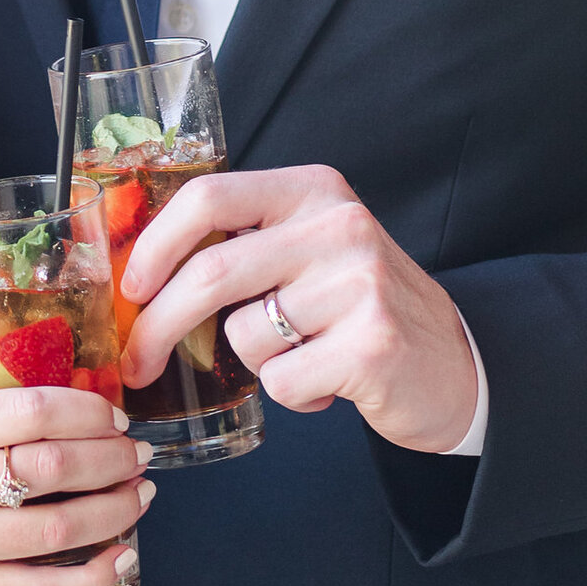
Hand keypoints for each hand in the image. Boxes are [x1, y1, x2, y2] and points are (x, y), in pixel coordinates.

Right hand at [0, 382, 154, 585]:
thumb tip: (60, 387)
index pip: (31, 412)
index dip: (87, 410)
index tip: (113, 413)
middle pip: (53, 468)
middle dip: (112, 458)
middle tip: (136, 452)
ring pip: (58, 528)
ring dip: (114, 510)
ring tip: (138, 493)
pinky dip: (93, 576)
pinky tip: (122, 556)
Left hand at [120, 166, 478, 453]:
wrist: (456, 364)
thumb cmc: (361, 308)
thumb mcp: (310, 249)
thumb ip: (246, 244)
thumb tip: (139, 275)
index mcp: (312, 191)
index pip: (209, 198)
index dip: (155, 244)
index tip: (130, 287)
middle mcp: (338, 226)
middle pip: (211, 273)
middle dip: (157, 326)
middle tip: (135, 363)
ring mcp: (359, 284)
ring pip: (244, 335)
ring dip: (254, 364)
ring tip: (301, 357)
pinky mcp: (372, 345)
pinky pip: (281, 380)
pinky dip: (290, 395)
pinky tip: (328, 383)